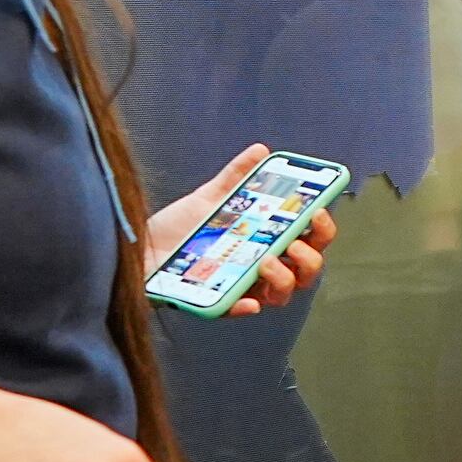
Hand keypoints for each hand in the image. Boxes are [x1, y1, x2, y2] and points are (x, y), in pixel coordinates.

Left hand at [146, 144, 336, 314]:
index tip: (318, 210)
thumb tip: (259, 151)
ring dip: (283, 279)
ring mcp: (243, 288)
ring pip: (281, 295)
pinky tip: (249, 299)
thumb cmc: (179, 228)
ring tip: (267, 260)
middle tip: (294, 240)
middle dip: (309, 257)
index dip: (322, 229)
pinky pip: (238, 311)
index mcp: (270, 242)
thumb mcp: (211, 198)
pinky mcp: (217, 304)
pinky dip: (247, 306)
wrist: (139, 247)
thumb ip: (237, 176)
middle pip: (305, 272)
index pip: (311, 240)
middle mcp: (263, 269)